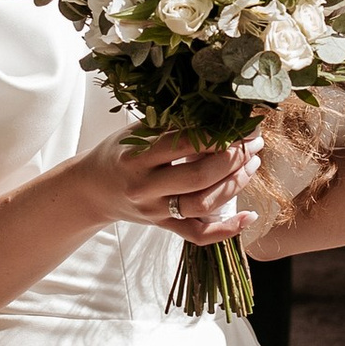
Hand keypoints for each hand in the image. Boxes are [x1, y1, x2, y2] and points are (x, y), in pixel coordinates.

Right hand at [82, 127, 258, 244]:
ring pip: (204, 204)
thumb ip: (170, 124)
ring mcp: (155, 211)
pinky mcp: (163, 227)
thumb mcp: (135, 132)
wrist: (91, 190)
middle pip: (199, 177)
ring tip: (252, 165)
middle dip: (234, 159)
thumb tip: (218, 111)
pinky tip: (249, 216)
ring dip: (236, 185)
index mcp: (137, 157)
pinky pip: (198, 234)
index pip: (186, 144)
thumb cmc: (118, 153)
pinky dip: (227, 230)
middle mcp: (146, 187)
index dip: (220, 135)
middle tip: (253, 144)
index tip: (243, 125)